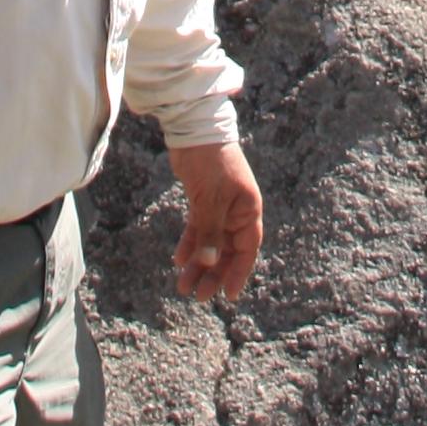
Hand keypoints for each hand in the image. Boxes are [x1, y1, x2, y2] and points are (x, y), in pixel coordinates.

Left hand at [168, 137, 263, 303]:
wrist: (194, 130)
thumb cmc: (210, 162)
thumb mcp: (211, 199)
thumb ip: (210, 231)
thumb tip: (208, 263)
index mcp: (248, 209)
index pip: (247, 248)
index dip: (238, 272)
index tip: (229, 295)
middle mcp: (237, 210)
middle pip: (227, 250)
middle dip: (213, 273)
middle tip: (199, 295)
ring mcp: (220, 206)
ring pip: (211, 242)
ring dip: (199, 263)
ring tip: (183, 284)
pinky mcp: (203, 201)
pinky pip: (199, 229)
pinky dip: (190, 244)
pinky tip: (179, 258)